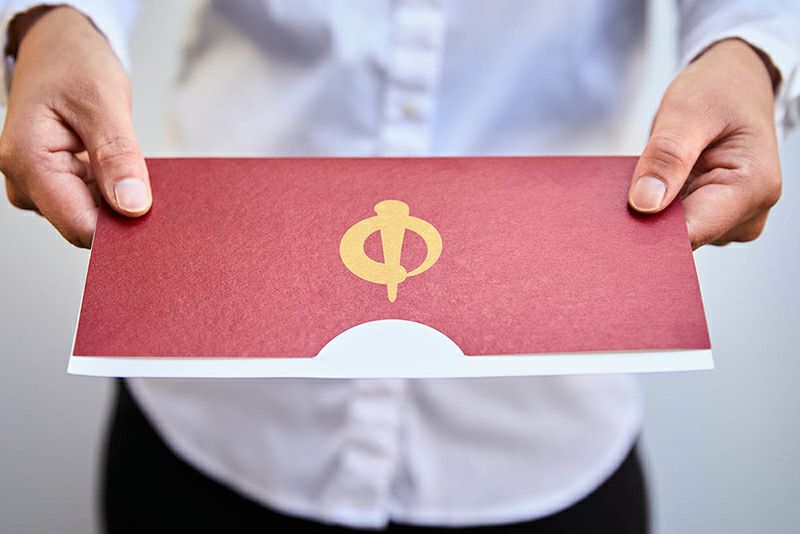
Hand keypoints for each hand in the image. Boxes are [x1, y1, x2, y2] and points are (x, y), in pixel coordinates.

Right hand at [0, 6, 150, 247]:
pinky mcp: (55, 184)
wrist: (57, 47)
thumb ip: (118, 156)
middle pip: (86, 226)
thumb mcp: (103, 102)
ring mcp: (39, 186)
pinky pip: (92, 203)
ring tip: (136, 169)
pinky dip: (115, 192)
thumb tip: (133, 206)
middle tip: (153, 186)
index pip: (79, 227)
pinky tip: (126, 171)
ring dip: (121, 202)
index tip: (155, 219)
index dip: (120, 230)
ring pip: (92, 217)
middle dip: (123, 214)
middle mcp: (26, 182)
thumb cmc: (74, 64)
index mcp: (28, 163)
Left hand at [628, 38, 780, 249]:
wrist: (734, 83)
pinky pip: (675, 224)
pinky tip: (644, 188)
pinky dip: (655, 209)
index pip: (693, 234)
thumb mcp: (688, 111)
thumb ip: (667, 156)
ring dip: (650, 215)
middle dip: (648, 222)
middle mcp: (747, 214)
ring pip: (676, 235)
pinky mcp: (711, 217)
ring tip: (637, 181)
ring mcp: (729, 220)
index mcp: (753, 188)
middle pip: (683, 238)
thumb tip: (644, 204)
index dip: (651, 234)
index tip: (616, 228)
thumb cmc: (719, 90)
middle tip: (617, 197)